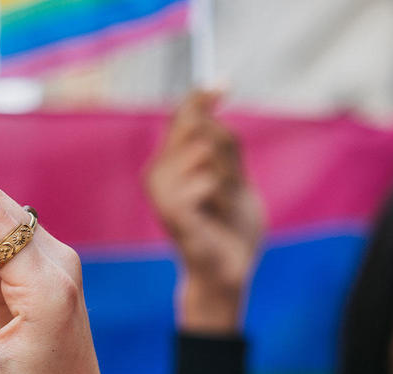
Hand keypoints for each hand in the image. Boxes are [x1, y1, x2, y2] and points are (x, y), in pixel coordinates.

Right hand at [145, 90, 264, 333]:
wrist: (229, 271)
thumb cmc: (231, 227)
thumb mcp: (234, 177)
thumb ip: (224, 144)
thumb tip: (211, 103)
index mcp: (170, 163)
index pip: (180, 117)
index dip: (200, 97)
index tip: (224, 83)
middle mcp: (157, 173)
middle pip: (197, 127)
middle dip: (226, 150)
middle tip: (232, 184)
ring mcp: (161, 191)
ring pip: (206, 151)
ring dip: (228, 177)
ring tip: (222, 205)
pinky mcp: (170, 209)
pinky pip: (209, 179)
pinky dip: (224, 195)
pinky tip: (216, 216)